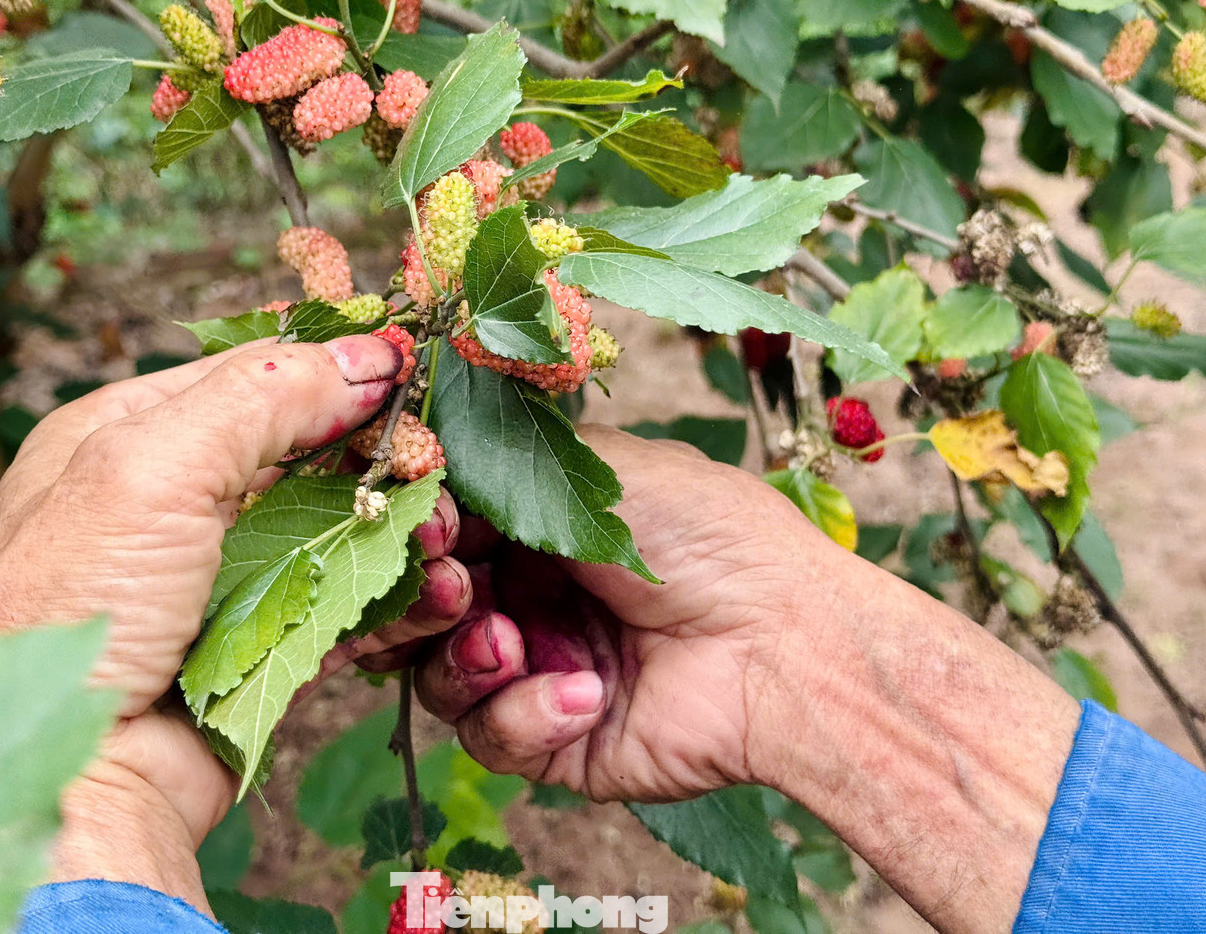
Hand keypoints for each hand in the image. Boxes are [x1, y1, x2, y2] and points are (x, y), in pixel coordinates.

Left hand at [0, 336, 473, 910]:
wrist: (68, 783)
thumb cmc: (74, 613)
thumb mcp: (148, 470)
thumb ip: (261, 399)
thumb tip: (367, 356)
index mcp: (129, 435)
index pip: (255, 376)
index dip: (336, 373)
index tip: (412, 377)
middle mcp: (176, 499)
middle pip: (307, 453)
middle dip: (378, 458)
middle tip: (434, 471)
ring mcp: (222, 577)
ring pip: (336, 528)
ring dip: (397, 528)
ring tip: (443, 539)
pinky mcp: (261, 644)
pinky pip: (343, 602)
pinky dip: (395, 596)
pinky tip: (439, 593)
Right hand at [408, 423, 846, 800]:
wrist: (785, 640)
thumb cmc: (707, 537)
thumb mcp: (606, 467)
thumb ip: (505, 461)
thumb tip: (424, 464)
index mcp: (540, 532)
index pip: (442, 538)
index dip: (420, 537)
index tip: (426, 526)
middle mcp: (532, 601)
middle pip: (424, 615)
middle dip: (423, 603)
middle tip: (453, 588)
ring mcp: (541, 674)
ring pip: (441, 680)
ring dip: (466, 660)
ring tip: (510, 644)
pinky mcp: (557, 744)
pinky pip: (493, 739)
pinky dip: (525, 714)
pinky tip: (585, 692)